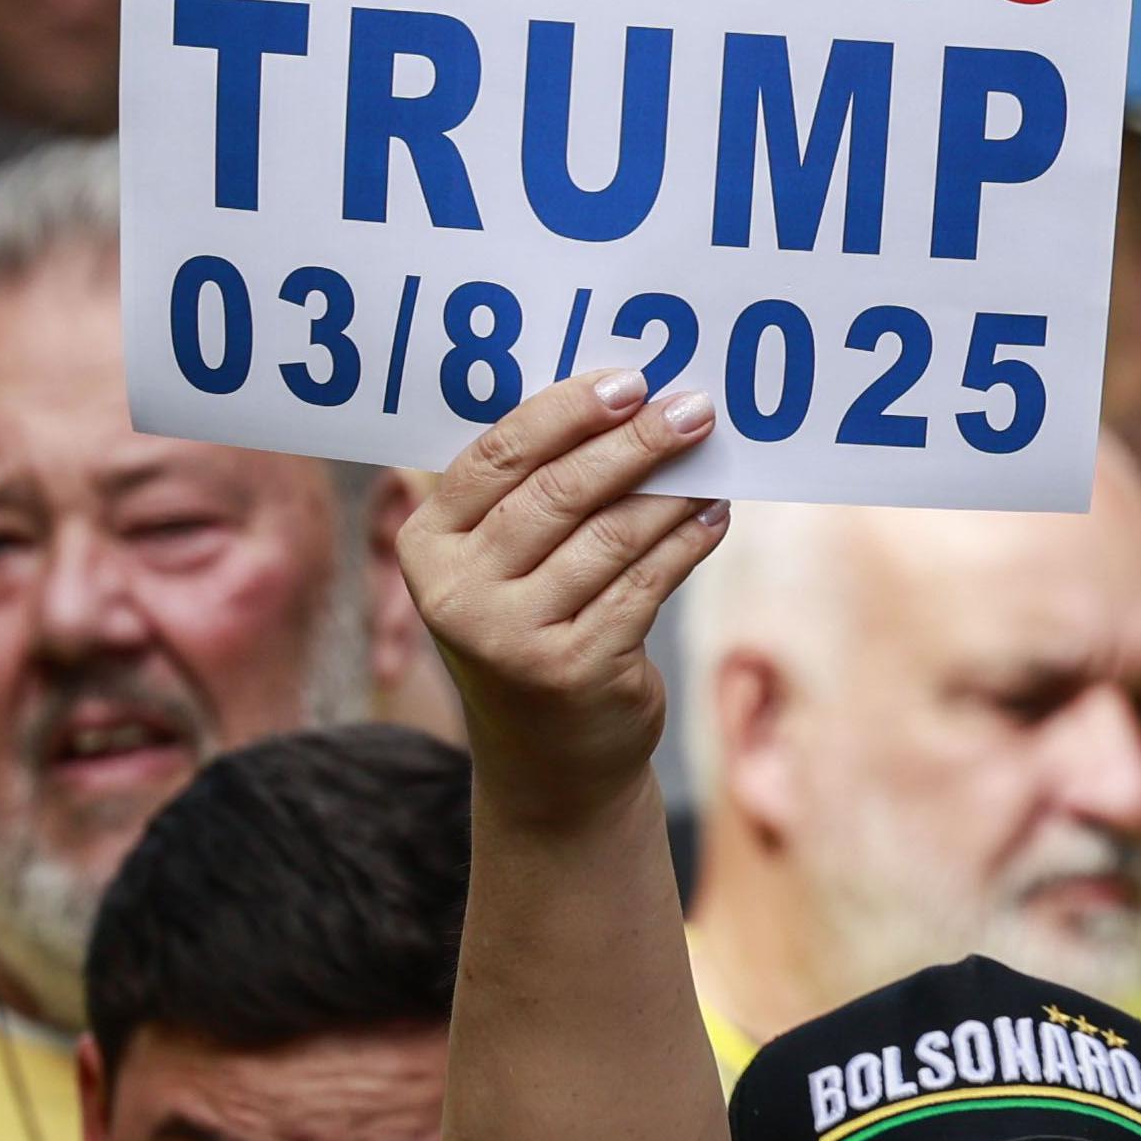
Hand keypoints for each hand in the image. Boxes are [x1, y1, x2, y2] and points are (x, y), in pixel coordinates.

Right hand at [402, 370, 725, 821]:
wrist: (548, 760)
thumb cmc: (535, 631)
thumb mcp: (506, 569)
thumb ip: (534, 494)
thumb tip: (627, 402)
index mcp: (427, 546)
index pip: (495, 456)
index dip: (565, 412)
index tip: (629, 380)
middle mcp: (456, 592)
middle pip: (557, 491)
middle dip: (635, 442)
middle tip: (693, 408)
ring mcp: (510, 636)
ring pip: (609, 535)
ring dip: (672, 490)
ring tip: (713, 459)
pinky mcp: (572, 669)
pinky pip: (644, 584)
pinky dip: (685, 542)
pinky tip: (714, 515)